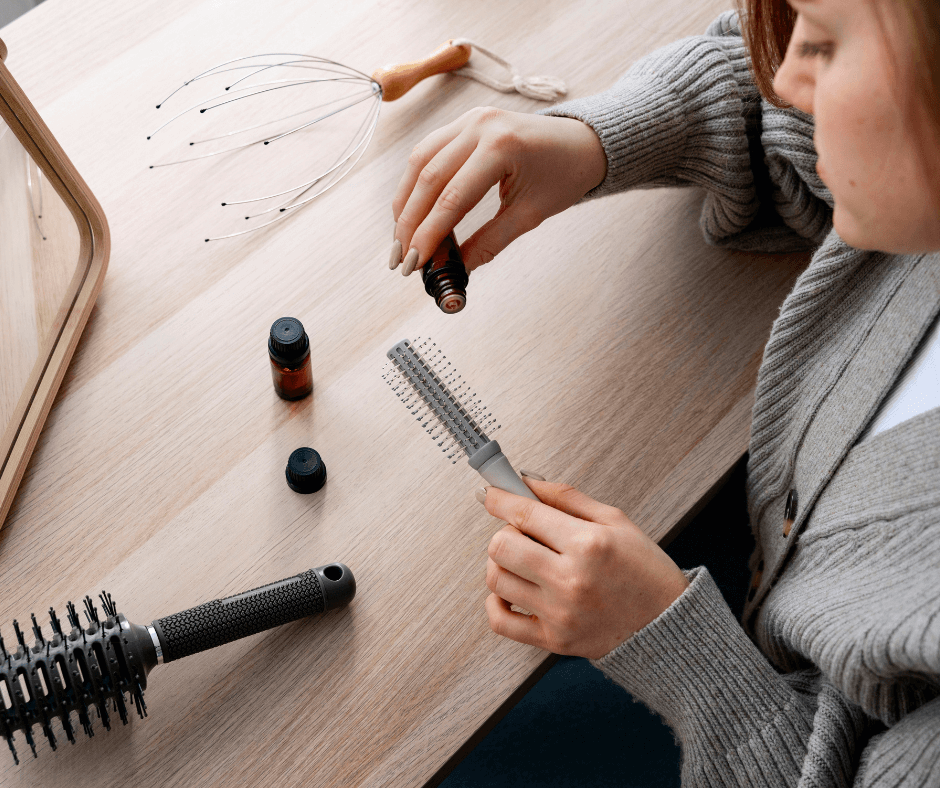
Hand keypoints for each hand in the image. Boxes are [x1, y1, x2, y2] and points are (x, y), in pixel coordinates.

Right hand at [391, 107, 605, 272]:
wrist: (583, 143)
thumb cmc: (563, 177)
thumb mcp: (530, 215)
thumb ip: (489, 243)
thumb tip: (456, 270)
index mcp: (502, 146)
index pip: (452, 198)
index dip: (428, 234)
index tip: (414, 264)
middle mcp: (480, 125)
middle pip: (428, 178)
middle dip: (409, 223)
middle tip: (400, 259)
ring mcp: (469, 118)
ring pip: (419, 161)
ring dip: (405, 202)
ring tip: (400, 239)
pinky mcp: (464, 121)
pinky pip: (428, 151)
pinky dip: (415, 183)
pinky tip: (411, 210)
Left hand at [480, 477, 688, 659]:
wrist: (668, 625)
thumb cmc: (645, 570)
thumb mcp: (615, 520)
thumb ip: (566, 497)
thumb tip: (525, 481)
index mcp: (588, 544)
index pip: (525, 513)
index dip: (500, 498)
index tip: (491, 493)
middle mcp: (571, 579)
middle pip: (502, 545)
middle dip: (505, 531)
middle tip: (522, 532)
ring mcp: (559, 613)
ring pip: (496, 579)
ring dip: (501, 563)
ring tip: (523, 560)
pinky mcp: (553, 640)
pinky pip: (500, 621)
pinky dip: (495, 602)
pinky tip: (513, 590)